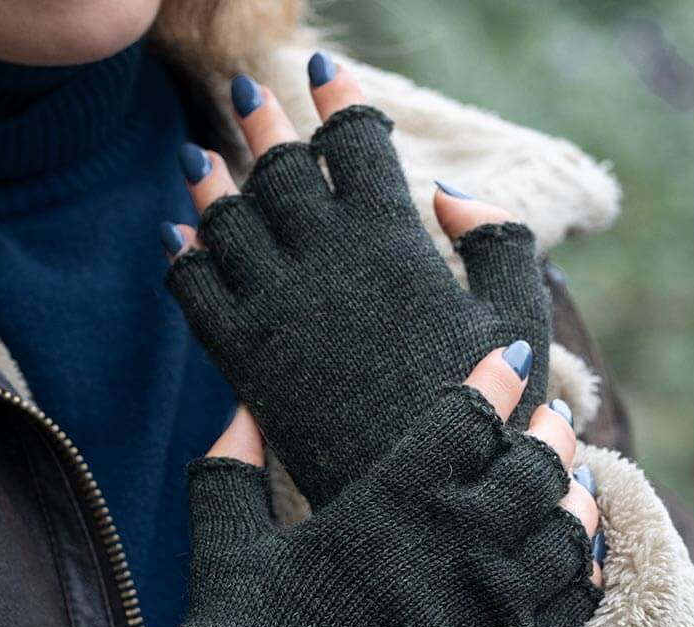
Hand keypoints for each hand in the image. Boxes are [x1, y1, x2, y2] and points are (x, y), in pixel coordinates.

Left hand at [163, 53, 552, 509]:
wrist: (418, 490)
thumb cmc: (478, 406)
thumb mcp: (516, 317)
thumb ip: (498, 240)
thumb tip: (446, 189)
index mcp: (392, 238)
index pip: (355, 141)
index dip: (339, 99)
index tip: (324, 68)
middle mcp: (325, 258)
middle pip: (277, 164)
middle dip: (261, 118)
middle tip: (246, 90)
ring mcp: (275, 305)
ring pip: (226, 217)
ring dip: (211, 178)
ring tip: (199, 155)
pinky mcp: (243, 357)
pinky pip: (195, 290)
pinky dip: (182, 254)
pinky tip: (177, 233)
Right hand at [165, 343, 603, 626]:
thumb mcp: (224, 552)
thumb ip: (230, 472)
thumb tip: (240, 412)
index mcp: (382, 508)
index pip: (459, 420)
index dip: (489, 378)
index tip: (506, 354)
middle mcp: (448, 550)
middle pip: (528, 467)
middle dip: (546, 430)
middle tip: (549, 415)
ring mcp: (483, 614)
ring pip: (562, 533)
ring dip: (573, 496)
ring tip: (571, 477)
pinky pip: (568, 608)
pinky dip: (580, 573)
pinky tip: (577, 557)